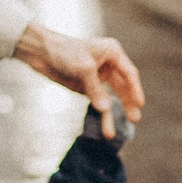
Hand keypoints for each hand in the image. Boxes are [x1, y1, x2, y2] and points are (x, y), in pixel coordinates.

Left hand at [15, 23, 145, 135]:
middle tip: (135, 119)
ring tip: (115, 130)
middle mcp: (108, 65)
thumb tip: (104, 109)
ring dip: (113, 113)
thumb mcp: (83, 68)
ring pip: (110, 97)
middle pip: (123, 87)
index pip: (129, 73)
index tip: (139, 104)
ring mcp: (98, 77)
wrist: (42, 52)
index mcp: (113, 53)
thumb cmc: (64, 51)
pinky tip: (104, 124)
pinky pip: (98, 101)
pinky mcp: (87, 87)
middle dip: (128, 103)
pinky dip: (101, 112)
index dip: (135, 89)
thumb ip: (95, 89)